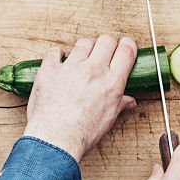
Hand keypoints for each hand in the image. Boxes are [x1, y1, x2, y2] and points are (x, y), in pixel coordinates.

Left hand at [24, 35, 137, 160]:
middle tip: (103, 52)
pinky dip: (57, 54)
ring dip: (85, 48)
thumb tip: (129, 101)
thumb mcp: (108, 119)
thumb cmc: (82, 133)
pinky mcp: (50, 69)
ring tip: (82, 58)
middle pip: (106, 40)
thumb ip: (120, 104)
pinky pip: (55, 52)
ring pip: (83, 42)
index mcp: (112, 82)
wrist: (56, 139)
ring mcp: (71, 67)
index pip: (126, 50)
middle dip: (107, 44)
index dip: (127, 45)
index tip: (124, 46)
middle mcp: (94, 70)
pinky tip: (59, 60)